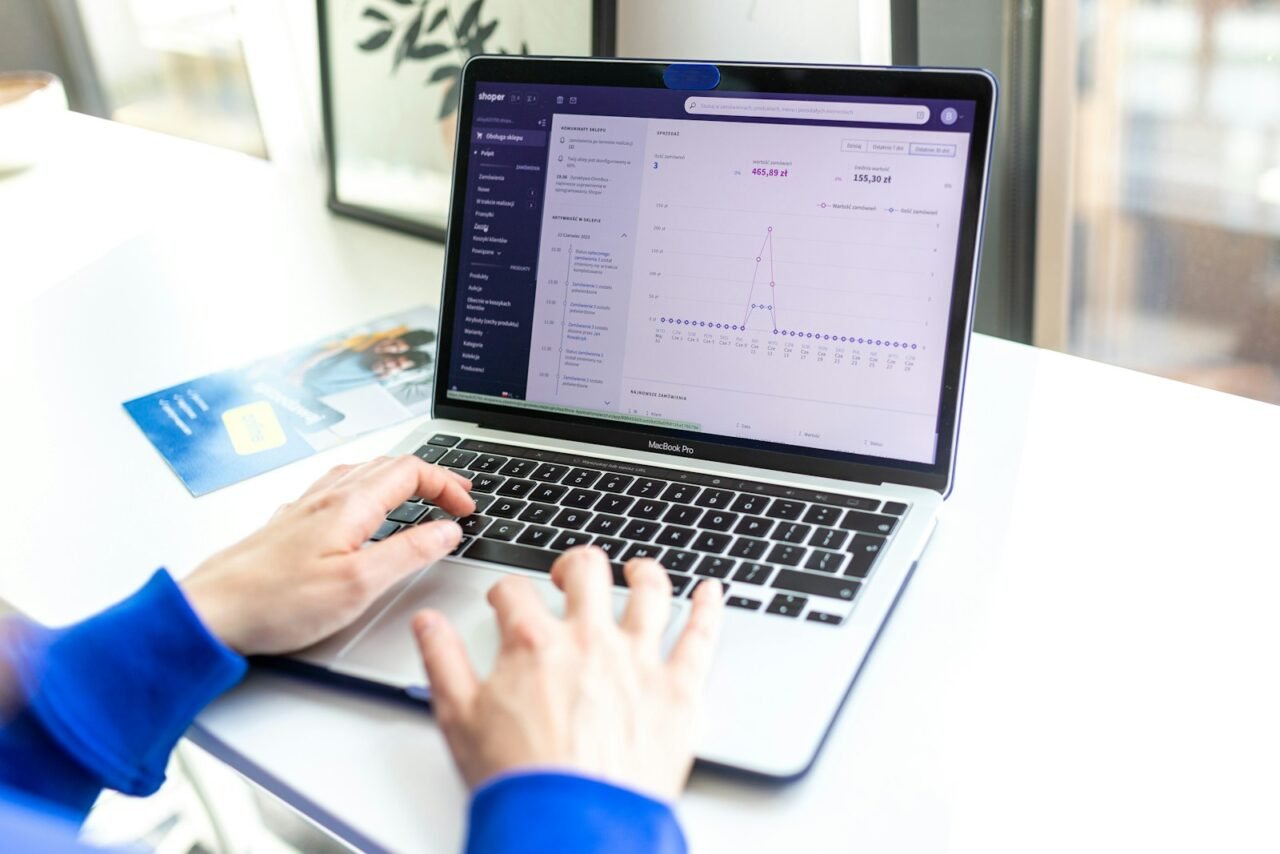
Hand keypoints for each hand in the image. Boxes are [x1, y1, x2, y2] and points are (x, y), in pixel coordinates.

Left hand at [182, 456, 474, 655]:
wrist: (210, 612)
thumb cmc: (274, 602)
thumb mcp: (358, 584)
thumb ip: (408, 553)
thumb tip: (446, 531)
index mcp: (349, 505)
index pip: (412, 471)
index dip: (448, 484)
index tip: (467, 507)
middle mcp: (326, 497)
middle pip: (389, 465)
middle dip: (431, 476)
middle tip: (456, 495)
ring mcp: (306, 508)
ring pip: (362, 473)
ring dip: (399, 478)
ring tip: (420, 494)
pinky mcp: (290, 524)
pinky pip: (338, 488)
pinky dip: (368, 489)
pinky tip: (362, 507)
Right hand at [413, 546, 724, 801]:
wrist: (571, 825)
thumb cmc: (520, 783)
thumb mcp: (458, 719)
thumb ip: (443, 661)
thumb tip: (428, 623)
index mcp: (534, 642)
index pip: (515, 591)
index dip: (506, 592)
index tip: (506, 602)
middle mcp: (590, 639)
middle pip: (588, 571)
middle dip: (575, 565)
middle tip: (571, 576)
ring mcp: (638, 660)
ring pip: (649, 591)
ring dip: (644, 573)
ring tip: (639, 570)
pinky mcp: (678, 690)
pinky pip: (701, 636)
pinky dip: (709, 608)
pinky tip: (711, 592)